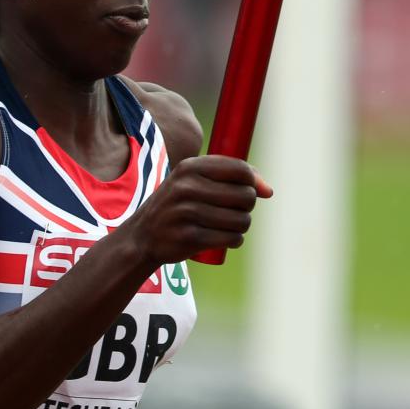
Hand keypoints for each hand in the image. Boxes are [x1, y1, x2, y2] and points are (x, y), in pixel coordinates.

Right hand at [122, 154, 272, 265]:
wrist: (141, 237)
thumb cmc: (177, 206)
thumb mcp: (194, 182)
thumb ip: (231, 177)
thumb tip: (268, 191)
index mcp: (189, 168)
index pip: (240, 170)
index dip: (253, 182)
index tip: (249, 192)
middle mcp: (187, 188)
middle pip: (245, 196)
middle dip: (246, 207)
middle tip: (233, 212)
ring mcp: (187, 213)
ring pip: (242, 220)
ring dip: (241, 226)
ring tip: (228, 226)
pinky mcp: (189, 237)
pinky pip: (231, 238)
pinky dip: (234, 240)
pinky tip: (224, 239)